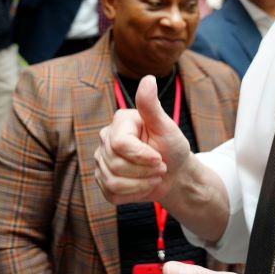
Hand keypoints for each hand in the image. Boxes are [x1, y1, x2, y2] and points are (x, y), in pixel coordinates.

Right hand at [94, 75, 192, 203]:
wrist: (173, 174)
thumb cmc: (172, 147)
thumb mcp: (166, 127)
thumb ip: (152, 106)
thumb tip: (148, 78)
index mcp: (120, 122)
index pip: (121, 145)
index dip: (142, 156)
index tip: (160, 158)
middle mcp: (106, 138)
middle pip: (117, 164)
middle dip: (145, 172)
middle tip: (160, 167)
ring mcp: (101, 160)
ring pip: (113, 181)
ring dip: (141, 184)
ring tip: (154, 177)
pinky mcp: (101, 179)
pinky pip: (111, 193)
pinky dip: (133, 194)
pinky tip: (143, 185)